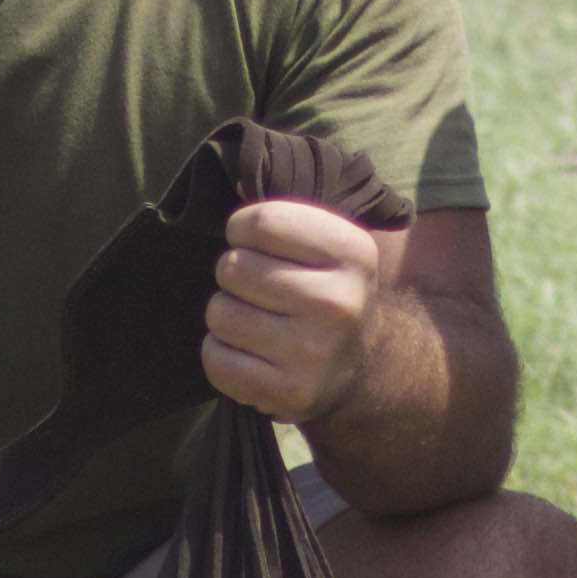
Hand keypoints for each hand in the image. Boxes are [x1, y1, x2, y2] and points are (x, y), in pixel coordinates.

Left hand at [202, 195, 388, 424]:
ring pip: (220, 314)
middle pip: (233, 268)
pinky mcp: (289, 393)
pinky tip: (248, 352)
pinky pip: (216, 359)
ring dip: (226, 315)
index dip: (242, 229)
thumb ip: (286, 215)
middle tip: (257, 289)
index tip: (252, 242)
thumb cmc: (326, 290)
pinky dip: (221, 353)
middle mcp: (339, 303)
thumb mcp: (329, 243)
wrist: (360, 366)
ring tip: (254, 321)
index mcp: (353, 253)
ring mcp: (315, 353)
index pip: (261, 222)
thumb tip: (232, 184)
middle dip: (233, 274)